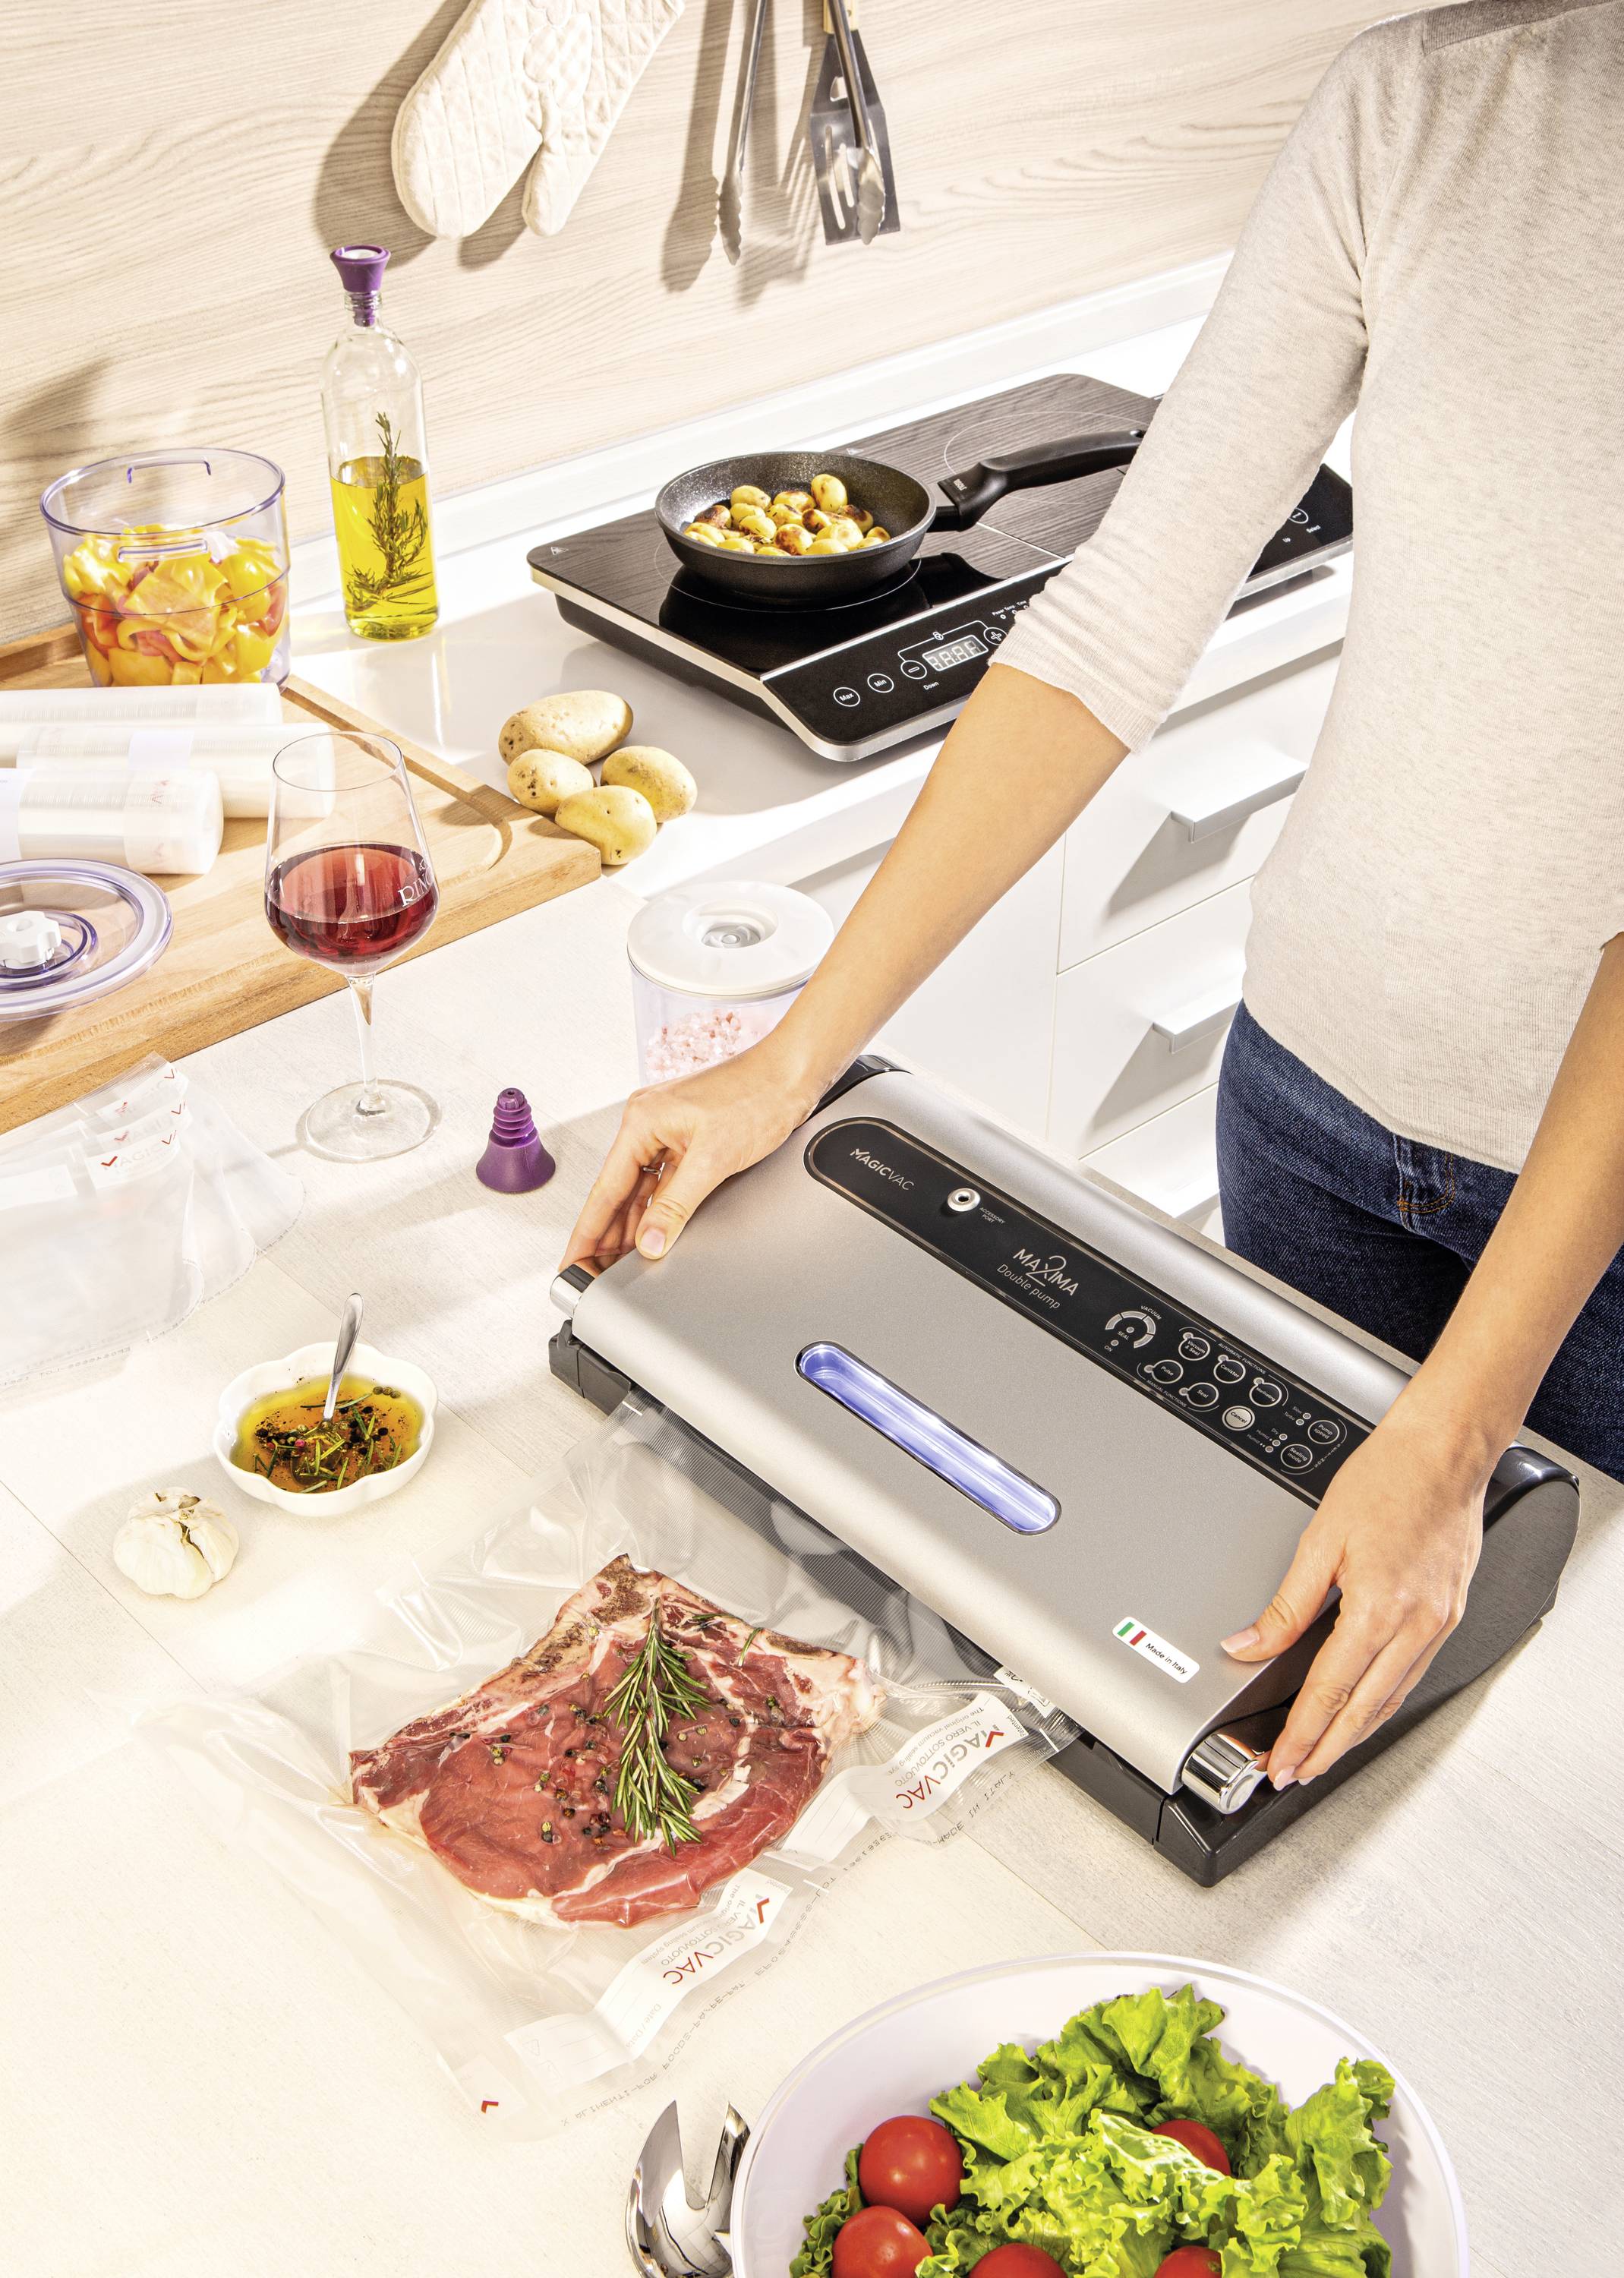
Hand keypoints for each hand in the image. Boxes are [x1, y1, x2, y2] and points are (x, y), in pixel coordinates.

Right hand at [563, 1036, 823, 1267]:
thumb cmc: (757, 1096)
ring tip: (620, 1262)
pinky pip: (663, 1180)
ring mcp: (667, 1130)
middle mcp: (647, 1123)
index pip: (605, 1189)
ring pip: (641, 1188)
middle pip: (618, 1191)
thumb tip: (650, 1241)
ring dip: (634, 1224)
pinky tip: (654, 1231)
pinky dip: (658, 1207)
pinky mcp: (687, 1138)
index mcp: (641, 1121)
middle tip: (596, 1273)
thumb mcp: (713, 1160)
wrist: (791, 1074)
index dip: (588, 1232)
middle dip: (609, 1234)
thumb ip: (676, 1206)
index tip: (574, 1261)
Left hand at [1220, 1404, 1492, 1788]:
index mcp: (1380, 1607)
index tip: (1280, 1761)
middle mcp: (1417, 1624)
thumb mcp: (1320, 1539)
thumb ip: (1284, 1604)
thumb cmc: (1388, 1478)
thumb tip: (1248, 1644)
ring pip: (1392, 1698)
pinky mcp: (1449, 1613)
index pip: (1331, 1691)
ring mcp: (1440, 1622)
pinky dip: (1384, 1701)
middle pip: (1365, 1709)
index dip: (1302, 1733)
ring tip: (1323, 1752)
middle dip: (1327, 1749)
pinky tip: (1365, 1708)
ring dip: (1356, 1733)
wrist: (1446, 1451)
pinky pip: (1413, 1673)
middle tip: (1294, 1773)